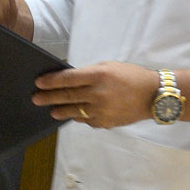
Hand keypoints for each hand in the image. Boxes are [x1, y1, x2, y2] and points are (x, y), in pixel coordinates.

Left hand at [33, 62, 158, 128]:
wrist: (153, 95)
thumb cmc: (130, 76)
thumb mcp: (109, 67)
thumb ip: (89, 74)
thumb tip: (69, 80)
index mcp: (98, 75)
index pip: (68, 79)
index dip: (51, 81)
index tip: (39, 83)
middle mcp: (98, 93)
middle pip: (67, 96)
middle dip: (48, 97)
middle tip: (36, 99)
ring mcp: (101, 110)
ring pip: (74, 111)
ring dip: (60, 110)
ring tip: (52, 110)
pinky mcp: (106, 123)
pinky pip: (87, 120)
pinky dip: (80, 116)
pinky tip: (74, 114)